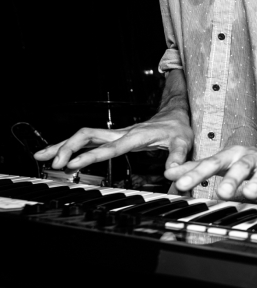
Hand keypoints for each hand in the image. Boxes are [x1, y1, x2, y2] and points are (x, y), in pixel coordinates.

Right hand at [34, 110, 193, 171]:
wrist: (176, 115)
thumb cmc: (178, 129)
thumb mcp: (183, 143)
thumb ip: (178, 157)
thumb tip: (172, 172)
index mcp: (137, 136)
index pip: (111, 146)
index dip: (92, 155)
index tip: (74, 164)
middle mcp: (123, 132)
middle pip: (88, 135)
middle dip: (69, 147)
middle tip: (55, 163)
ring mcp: (116, 133)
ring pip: (84, 135)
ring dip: (63, 144)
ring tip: (42, 156)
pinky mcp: (114, 136)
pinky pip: (88, 139)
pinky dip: (71, 145)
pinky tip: (58, 154)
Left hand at [164, 144, 256, 221]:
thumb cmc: (246, 160)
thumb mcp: (221, 161)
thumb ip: (196, 168)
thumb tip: (168, 172)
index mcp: (231, 155)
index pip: (210, 163)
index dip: (195, 173)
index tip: (179, 183)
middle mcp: (250, 158)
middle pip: (239, 167)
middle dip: (231, 178)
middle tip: (220, 191)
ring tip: (251, 195)